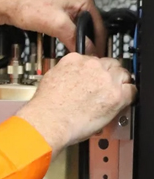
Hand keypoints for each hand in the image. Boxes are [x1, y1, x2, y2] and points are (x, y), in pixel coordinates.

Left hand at [0, 0, 105, 56]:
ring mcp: (67, 4)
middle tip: (86, 59)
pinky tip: (67, 44)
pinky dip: (69, 36)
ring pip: (80, 27)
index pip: (100, 26)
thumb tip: (88, 51)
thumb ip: (75, 37)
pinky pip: (69, 26)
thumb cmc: (26, 6)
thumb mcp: (56, 24)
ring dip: (78, 40)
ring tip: (77, 54)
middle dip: (88, 43)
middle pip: (91, 27)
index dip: (99, 45)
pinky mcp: (57, 10)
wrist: (6, 2)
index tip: (96, 59)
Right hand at [15, 53, 135, 154]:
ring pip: (123, 74)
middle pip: (110, 64)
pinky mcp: (116, 95)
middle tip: (104, 86)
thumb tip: (72, 77)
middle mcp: (91, 66)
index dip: (94, 70)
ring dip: (119, 83)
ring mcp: (105, 79)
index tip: (93, 78)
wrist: (50, 119)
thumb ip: (65, 73)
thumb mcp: (50, 78)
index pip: (92, 59)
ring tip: (112, 94)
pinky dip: (128, 96)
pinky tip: (120, 102)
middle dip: (108, 74)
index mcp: (74, 60)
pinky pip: (132, 90)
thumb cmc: (46, 106)